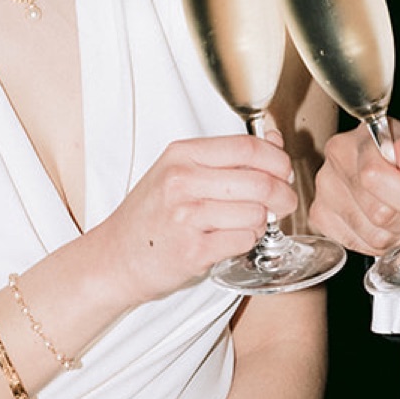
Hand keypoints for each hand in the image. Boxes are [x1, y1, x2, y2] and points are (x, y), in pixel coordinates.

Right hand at [88, 135, 298, 305]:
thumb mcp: (180, 172)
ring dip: (261, 223)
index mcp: (181, 154)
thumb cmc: (150, 215)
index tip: (284, 172)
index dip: (277, 160)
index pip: (248, 148)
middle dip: (283, 195)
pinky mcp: (194, 250)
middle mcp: (182, 181)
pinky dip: (246, 242)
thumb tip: (274, 141)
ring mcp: (187, 216)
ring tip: (244, 224)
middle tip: (283, 203)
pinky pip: (245, 240)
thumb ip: (227, 156)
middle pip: (260, 182)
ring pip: (257, 214)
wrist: (115, 257)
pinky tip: (229, 240)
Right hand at [310, 119, 399, 256]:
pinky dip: (376, 242)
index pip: (374, 177)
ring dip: (394, 233)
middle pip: (377, 211)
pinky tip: (382, 224)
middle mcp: (338, 156)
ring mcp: (325, 186)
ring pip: (370, 233)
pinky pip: (355, 244)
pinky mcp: (320, 213)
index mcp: (367, 135)